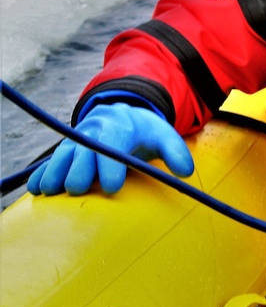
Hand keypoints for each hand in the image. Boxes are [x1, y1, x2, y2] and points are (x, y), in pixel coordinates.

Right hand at [27, 103, 193, 194]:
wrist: (123, 115)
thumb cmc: (146, 132)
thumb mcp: (165, 136)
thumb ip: (176, 152)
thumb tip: (185, 172)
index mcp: (119, 127)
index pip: (111, 144)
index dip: (109, 166)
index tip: (112, 187)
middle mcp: (94, 132)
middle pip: (81, 152)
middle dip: (80, 171)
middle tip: (80, 189)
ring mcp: (77, 142)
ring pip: (61, 157)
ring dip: (56, 173)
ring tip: (52, 191)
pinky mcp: (65, 151)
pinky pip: (49, 163)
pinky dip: (42, 174)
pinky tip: (38, 189)